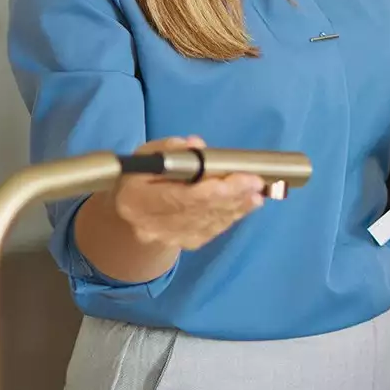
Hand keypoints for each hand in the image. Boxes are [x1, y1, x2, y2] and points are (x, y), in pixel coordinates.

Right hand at [113, 136, 266, 253]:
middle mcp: (151, 225)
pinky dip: (232, 215)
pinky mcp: (184, 244)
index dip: (216, 190)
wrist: (132, 213)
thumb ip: (170, 148)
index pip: (182, 199)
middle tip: (257, 183)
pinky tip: (247, 204)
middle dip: (233, 196)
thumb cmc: (141, 177)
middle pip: (200, 212)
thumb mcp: (148, 155)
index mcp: (137, 199)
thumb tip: (196, 145)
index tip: (243, 178)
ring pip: (210, 223)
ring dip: (237, 206)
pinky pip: (213, 230)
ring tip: (257, 192)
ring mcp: (168, 239)